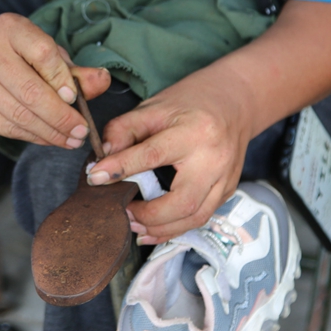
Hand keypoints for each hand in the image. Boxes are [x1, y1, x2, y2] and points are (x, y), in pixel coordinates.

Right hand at [0, 13, 110, 146]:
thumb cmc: (15, 54)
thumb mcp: (45, 51)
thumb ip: (74, 69)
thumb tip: (103, 81)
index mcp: (10, 27)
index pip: (43, 54)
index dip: (62, 80)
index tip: (76, 99)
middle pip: (30, 91)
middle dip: (61, 118)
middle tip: (82, 133)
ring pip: (18, 115)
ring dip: (49, 133)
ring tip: (70, 140)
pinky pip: (5, 128)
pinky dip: (31, 137)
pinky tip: (47, 138)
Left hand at [88, 72, 256, 242]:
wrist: (235, 102)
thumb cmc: (191, 102)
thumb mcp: (153, 107)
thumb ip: (124, 130)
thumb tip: (102, 160)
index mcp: (195, 131)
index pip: (153, 154)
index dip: (121, 168)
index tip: (95, 178)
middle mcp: (215, 159)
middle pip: (182, 202)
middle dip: (147, 215)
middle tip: (121, 211)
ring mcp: (226, 179)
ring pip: (194, 218)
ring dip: (160, 228)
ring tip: (132, 225)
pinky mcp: (228, 191)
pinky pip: (201, 217)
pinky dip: (174, 227)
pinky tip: (152, 228)